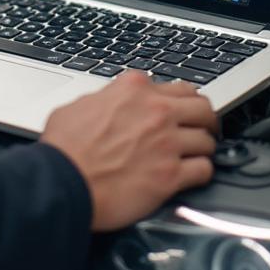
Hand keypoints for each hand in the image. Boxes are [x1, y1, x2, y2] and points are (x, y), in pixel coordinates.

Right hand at [41, 72, 218, 231]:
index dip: (179, 101)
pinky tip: (193, 174)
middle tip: (202, 128)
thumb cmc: (65, 148)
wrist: (62, 182)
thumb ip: (106, 98)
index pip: (177, 86)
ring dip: (202, 148)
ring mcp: (166, 143)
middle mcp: (156, 111)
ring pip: (208, 140)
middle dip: (205, 119)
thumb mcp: (79, 105)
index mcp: (133, 89)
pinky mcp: (170, 176)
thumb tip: (112, 103)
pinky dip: (201, 172)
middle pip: (202, 107)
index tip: (180, 109)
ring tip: (196, 154)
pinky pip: (204, 170)